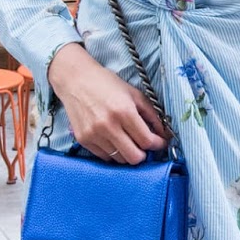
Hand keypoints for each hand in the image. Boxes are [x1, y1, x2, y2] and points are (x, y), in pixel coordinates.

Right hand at [49, 43, 168, 163]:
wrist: (75, 80)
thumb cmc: (106, 84)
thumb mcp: (134, 94)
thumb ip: (151, 114)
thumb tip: (163, 133)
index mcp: (124, 111)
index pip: (147, 141)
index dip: (158, 145)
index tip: (160, 143)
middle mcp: (109, 126)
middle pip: (134, 157)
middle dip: (144, 154)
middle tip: (144, 146)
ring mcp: (94, 135)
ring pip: (120, 159)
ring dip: (128, 153)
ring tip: (128, 141)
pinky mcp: (83, 140)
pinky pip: (104, 157)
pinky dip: (113, 152)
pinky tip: (114, 140)